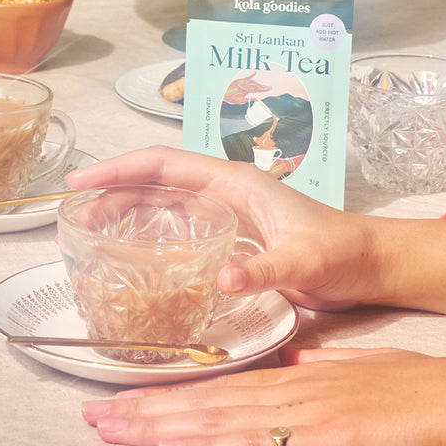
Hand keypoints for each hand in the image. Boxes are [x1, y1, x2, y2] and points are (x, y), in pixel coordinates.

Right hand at [65, 146, 376, 311]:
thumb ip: (265, 269)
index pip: (164, 164)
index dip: (120, 169)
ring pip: (162, 206)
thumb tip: (223, 280)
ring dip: (126, 214)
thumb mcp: (304, 262)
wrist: (370, 265)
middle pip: (154, 183)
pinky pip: (177, 230)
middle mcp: (223, 193)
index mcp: (233, 182)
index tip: (83, 181)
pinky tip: (132, 255)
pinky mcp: (230, 240)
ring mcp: (225, 215)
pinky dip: (148, 235)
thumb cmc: (342, 253)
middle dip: (113, 193)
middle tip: (75, 216)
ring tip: (91, 233)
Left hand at [81, 347, 445, 445]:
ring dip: (169, 430)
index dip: (167, 402)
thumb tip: (293, 361)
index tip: (119, 405)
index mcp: (302, 384)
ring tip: (117, 430)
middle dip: (148, 416)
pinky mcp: (336, 436)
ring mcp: (313, 415)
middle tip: (93, 418)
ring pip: (226, 423)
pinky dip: (229, 443)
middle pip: (210, 408)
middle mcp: (297, 394)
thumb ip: (327, 372)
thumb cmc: (431, 399)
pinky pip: (271, 444)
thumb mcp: (368, 378)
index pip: (220, 394)